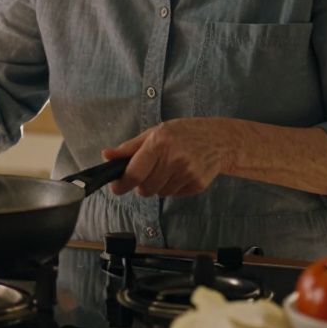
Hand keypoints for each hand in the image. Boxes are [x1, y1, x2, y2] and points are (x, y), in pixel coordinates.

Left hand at [101, 118, 235, 197]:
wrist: (220, 139)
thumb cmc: (184, 133)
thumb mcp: (155, 133)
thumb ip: (129, 147)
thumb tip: (106, 155)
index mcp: (159, 143)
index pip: (134, 173)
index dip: (122, 184)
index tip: (117, 187)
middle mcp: (174, 158)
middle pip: (145, 189)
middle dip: (142, 184)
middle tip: (149, 172)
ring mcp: (187, 173)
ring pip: (159, 194)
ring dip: (158, 186)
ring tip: (169, 168)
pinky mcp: (197, 185)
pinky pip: (174, 195)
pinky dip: (173, 187)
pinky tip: (181, 172)